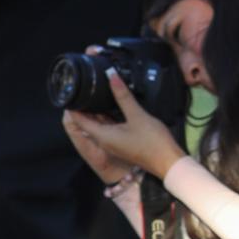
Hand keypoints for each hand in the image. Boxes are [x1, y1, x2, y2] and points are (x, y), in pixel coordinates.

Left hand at [62, 72, 183, 181]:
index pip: (79, 120)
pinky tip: (114, 105)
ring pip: (99, 124)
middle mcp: (104, 140)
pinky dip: (108, 116)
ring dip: (97, 111)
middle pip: (88, 122)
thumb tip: (112, 77)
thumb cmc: (151, 141)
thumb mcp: (137, 116)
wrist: (168, 162)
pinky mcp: (122, 142)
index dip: (73, 106)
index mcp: (102, 136)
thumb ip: (123, 97)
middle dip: (85, 106)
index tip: (71, 91)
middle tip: (84, 87)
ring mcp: (113, 143)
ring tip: (97, 92)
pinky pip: (109, 127)